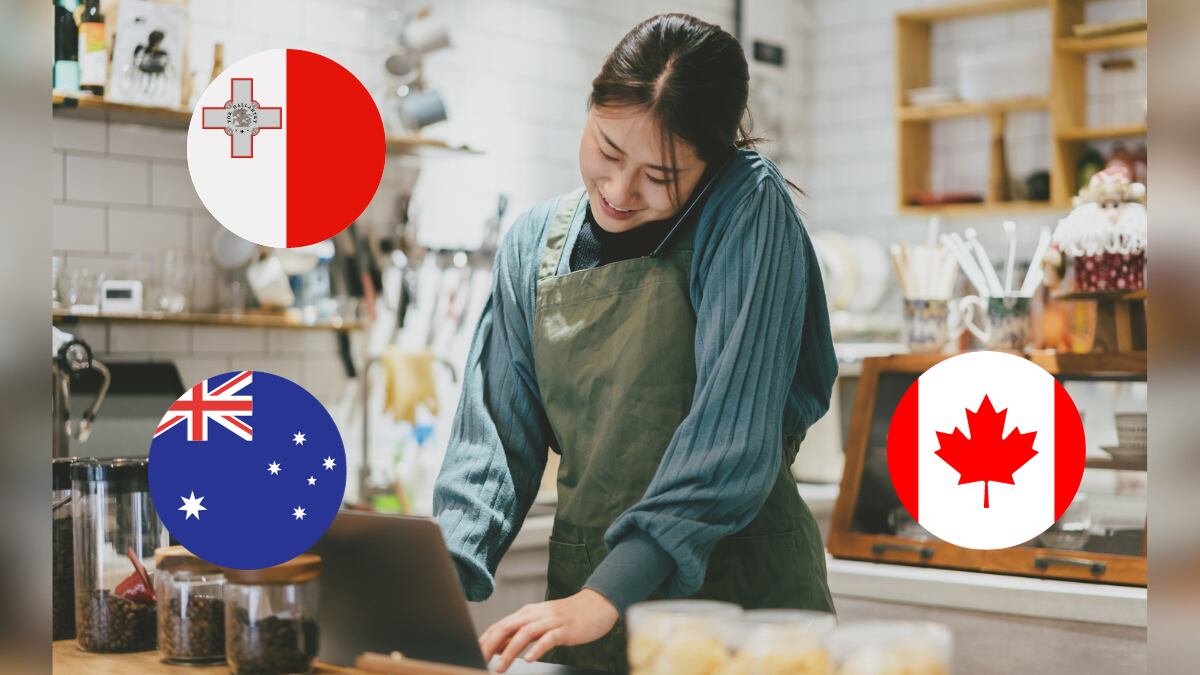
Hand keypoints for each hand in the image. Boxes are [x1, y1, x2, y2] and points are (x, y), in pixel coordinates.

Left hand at [479, 589, 618, 671]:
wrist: (597, 605)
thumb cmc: (568, 617)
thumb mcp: (540, 623)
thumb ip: (520, 633)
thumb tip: (499, 646)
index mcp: (527, 613)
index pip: (500, 625)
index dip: (485, 640)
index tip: (473, 653)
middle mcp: (536, 614)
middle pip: (507, 627)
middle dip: (491, 645)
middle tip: (480, 661)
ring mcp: (551, 621)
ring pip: (524, 634)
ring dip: (509, 651)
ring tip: (500, 667)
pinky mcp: (565, 629)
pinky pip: (548, 639)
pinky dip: (537, 649)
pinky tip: (529, 659)